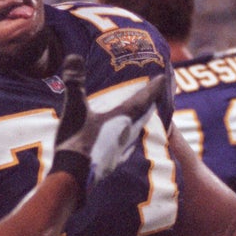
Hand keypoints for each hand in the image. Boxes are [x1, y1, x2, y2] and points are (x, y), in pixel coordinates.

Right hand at [49, 53, 164, 189]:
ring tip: (142, 115)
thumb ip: (75, 83)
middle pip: (144, 116)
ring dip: (140, 121)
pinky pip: (125, 146)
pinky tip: (123, 142)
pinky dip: (127, 137)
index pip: (141, 99)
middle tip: (156, 95)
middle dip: (150, 104)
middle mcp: (126, 134)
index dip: (152, 88)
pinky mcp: (112, 163)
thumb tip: (74, 56)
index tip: (163, 78)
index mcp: (121, 119)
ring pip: (136, 132)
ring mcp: (120, 151)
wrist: (72, 180)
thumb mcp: (74, 110)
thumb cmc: (76, 143)